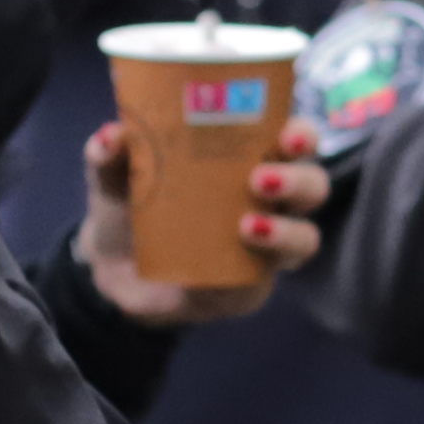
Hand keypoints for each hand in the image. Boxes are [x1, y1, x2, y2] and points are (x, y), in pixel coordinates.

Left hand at [78, 124, 328, 326]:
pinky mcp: (248, 288)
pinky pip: (262, 285)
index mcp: (247, 160)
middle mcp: (269, 201)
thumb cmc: (130, 206)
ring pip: (305, 238)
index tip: (288, 135)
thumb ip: (109, 154)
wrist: (113, 268)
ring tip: (247, 226)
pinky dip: (245, 278)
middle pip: (313, 186)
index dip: (302, 135)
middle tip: (260, 180)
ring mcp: (265, 248)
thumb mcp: (113, 177)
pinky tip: (219, 278)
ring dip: (285, 231)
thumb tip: (113, 135)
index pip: (294, 140)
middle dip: (299, 181)